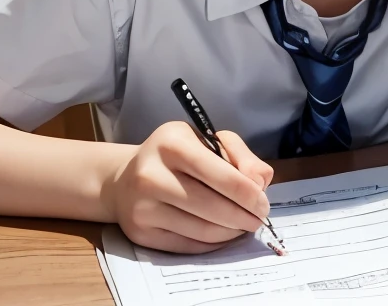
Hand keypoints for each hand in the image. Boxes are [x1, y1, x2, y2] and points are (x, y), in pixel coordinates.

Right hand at [104, 121, 275, 252]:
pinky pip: (188, 245)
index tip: (264, 204)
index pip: (223, 176)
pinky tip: (222, 234)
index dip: (250, 195)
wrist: (124, 179)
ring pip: (203, 230)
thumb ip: (242, 156)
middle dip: (244, 217)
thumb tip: (260, 182)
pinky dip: (213, 243)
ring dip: (231, 232)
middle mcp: (152, 175)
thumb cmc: (176, 157)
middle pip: (213, 207)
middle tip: (258, 220)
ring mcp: (143, 207)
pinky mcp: (141, 234)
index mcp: (172, 144)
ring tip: (242, 226)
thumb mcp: (209, 141)